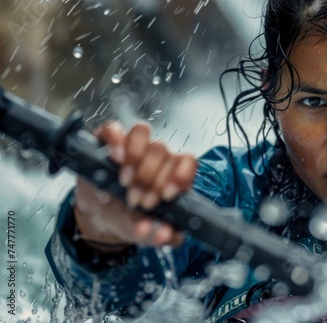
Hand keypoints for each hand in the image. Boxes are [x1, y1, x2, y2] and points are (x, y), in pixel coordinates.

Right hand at [73, 120, 196, 251]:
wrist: (100, 218)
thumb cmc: (130, 221)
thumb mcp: (145, 234)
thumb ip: (158, 236)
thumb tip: (163, 234)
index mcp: (173, 175)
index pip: (188, 161)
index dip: (180, 175)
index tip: (166, 196)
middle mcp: (157, 156)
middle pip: (163, 150)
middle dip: (150, 179)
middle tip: (138, 201)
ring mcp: (132, 145)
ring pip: (142, 132)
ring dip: (134, 158)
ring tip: (125, 182)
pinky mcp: (107, 141)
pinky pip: (114, 128)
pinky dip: (115, 141)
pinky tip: (113, 159)